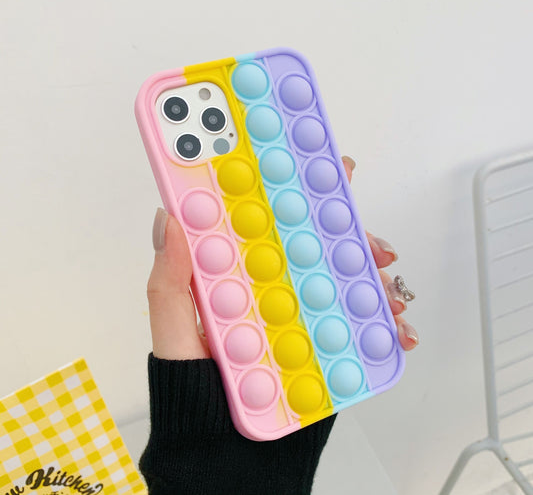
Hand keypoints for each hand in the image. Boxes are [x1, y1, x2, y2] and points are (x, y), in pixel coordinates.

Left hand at [147, 156, 417, 359]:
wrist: (228, 444)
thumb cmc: (196, 384)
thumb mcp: (173, 330)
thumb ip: (170, 279)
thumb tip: (170, 218)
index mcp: (234, 272)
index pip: (259, 217)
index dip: (282, 183)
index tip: (306, 155)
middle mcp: (270, 285)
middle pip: (311, 242)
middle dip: (343, 230)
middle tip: (365, 233)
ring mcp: (298, 311)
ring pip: (340, 277)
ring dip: (368, 275)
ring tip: (385, 285)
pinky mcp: (321, 339)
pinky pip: (355, 322)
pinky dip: (380, 321)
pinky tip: (392, 325)